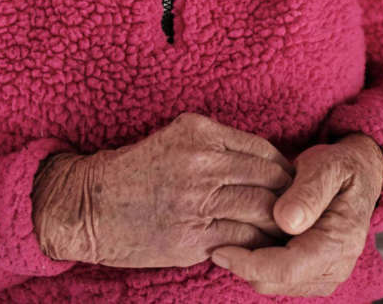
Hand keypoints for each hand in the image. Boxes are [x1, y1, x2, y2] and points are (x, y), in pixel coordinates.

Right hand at [32, 113, 296, 268]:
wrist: (84, 207)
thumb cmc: (128, 175)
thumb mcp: (171, 141)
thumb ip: (216, 148)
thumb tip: (266, 168)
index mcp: (198, 132)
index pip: (265, 151)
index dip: (285, 172)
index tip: (289, 188)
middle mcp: (201, 161)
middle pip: (273, 180)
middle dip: (291, 200)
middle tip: (298, 215)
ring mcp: (198, 200)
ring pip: (265, 211)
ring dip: (280, 227)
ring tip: (285, 235)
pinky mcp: (193, 236)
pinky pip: (246, 241)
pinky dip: (260, 247)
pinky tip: (260, 250)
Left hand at [211, 134, 382, 296]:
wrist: (357, 177)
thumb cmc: (339, 169)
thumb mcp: (326, 168)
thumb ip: (308, 193)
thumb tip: (286, 221)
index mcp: (338, 243)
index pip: (287, 268)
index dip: (249, 263)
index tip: (219, 250)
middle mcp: (334, 267)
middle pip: (274, 282)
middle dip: (244, 264)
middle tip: (223, 235)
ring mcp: (324, 275)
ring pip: (271, 284)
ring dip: (250, 263)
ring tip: (241, 230)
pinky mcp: (312, 275)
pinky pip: (275, 279)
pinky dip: (258, 263)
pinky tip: (252, 236)